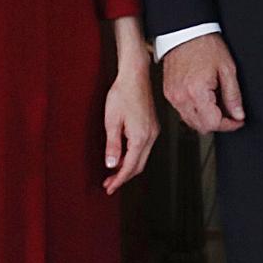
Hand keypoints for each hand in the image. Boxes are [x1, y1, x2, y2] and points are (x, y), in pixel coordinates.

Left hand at [102, 56, 160, 194]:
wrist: (135, 75)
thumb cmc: (122, 93)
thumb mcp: (112, 121)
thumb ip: (113, 145)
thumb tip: (111, 164)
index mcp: (140, 136)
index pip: (130, 166)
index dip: (119, 180)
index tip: (109, 187)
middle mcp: (151, 135)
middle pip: (139, 165)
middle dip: (124, 177)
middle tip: (109, 183)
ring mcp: (153, 130)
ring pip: (143, 157)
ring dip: (129, 167)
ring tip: (114, 172)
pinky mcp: (152, 125)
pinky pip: (145, 148)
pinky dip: (134, 156)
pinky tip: (124, 155)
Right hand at [162, 34, 245, 133]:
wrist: (185, 32)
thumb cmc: (205, 45)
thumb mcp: (227, 68)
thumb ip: (233, 95)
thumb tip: (238, 114)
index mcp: (196, 92)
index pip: (213, 123)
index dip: (229, 125)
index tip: (237, 121)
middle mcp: (181, 97)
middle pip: (201, 126)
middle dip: (218, 122)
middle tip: (230, 112)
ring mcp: (173, 96)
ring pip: (191, 122)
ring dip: (205, 118)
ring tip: (216, 102)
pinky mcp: (168, 93)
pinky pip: (182, 111)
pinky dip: (194, 110)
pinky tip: (204, 98)